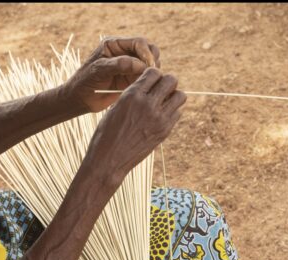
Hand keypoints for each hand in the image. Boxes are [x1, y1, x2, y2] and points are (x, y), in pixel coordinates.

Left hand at [64, 36, 159, 113]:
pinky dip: (149, 82)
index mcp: (115, 44)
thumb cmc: (86, 81)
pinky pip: (147, 78)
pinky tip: (145, 89)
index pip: (139, 42)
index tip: (148, 66)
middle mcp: (125, 53)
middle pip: (149, 51)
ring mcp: (130, 67)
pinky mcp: (132, 81)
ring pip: (150, 65)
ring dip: (152, 72)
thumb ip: (119, 65)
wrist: (81, 99)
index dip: (146, 53)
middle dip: (152, 61)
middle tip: (150, 75)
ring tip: (145, 83)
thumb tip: (140, 64)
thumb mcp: (99, 70)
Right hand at [81, 67, 186, 188]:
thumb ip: (134, 95)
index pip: (154, 72)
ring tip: (163, 103)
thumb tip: (149, 87)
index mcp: (132, 95)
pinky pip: (177, 113)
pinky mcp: (164, 131)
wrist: (109, 160)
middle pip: (171, 80)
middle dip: (167, 82)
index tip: (151, 82)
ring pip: (180, 96)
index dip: (153, 75)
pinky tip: (161, 117)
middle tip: (160, 91)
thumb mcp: (117, 107)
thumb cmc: (107, 133)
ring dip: (174, 96)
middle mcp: (148, 104)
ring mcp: (159, 119)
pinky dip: (172, 112)